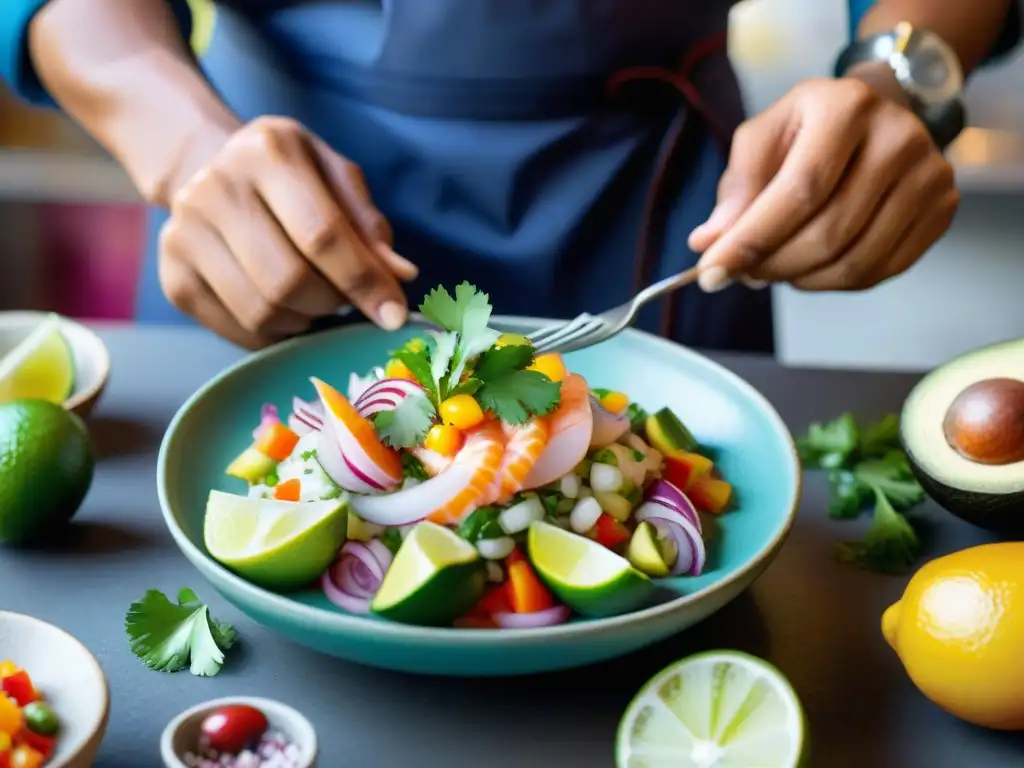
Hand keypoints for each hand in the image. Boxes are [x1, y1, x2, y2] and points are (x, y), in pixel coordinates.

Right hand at [158, 116, 417, 348]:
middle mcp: (214, 188)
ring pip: (262, 313)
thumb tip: (400, 276)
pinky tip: (287, 310)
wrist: (207, 168)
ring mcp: (183, 235)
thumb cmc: (290, 177)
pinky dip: (277, 334)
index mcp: (266, 152)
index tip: (394, 315)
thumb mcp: (335, 177)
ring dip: (305, 320)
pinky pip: (239, 331)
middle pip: (288, 281)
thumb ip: (369, 225)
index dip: (364, 282)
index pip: (322, 234)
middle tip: (346, 301)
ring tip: (316, 300)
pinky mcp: (173, 280)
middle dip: (332, 303)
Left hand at [688, 74, 959, 291]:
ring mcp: (929, 175)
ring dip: (800, 278)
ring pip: (853, 261)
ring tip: (775, 266)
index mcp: (846, 107)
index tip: (711, 272)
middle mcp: (897, 137)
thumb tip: (709, 241)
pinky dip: (832, 282)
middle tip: (742, 273)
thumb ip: (737, 186)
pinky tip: (811, 267)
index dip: (752, 240)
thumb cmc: (812, 127)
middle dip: (772, 265)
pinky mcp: (942, 208)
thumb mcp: (765, 135)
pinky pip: (878, 271)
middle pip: (828, 233)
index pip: (799, 191)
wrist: (882, 110)